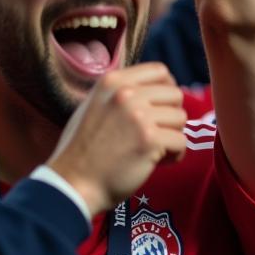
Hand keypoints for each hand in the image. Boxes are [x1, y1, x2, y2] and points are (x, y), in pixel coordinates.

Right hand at [47, 63, 186, 215]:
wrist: (73, 184)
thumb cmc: (85, 150)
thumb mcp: (96, 105)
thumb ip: (123, 93)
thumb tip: (160, 88)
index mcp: (112, 81)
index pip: (160, 71)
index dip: (167, 89)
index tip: (162, 107)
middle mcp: (125, 94)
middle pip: (175, 94)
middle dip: (170, 116)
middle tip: (155, 134)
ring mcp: (138, 115)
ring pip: (181, 118)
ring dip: (171, 135)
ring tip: (152, 149)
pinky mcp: (149, 139)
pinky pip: (181, 142)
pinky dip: (174, 155)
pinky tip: (156, 162)